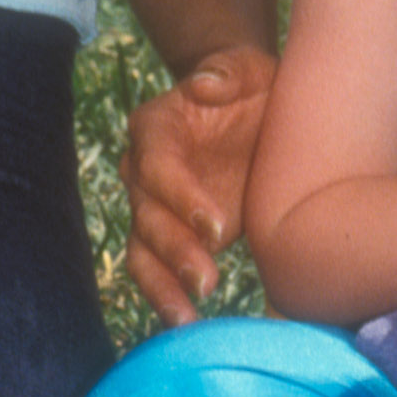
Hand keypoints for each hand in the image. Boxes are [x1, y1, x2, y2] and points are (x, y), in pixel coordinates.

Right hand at [123, 44, 276, 324]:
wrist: (252, 110)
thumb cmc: (250, 85)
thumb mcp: (246, 68)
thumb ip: (226, 71)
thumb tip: (205, 85)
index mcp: (156, 127)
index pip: (157, 165)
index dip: (180, 197)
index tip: (217, 228)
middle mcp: (145, 170)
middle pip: (146, 216)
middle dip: (173, 252)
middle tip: (207, 283)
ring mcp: (157, 207)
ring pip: (144, 252)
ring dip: (162, 286)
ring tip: (187, 321)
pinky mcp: (175, 236)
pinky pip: (160, 270)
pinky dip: (169, 298)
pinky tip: (188, 328)